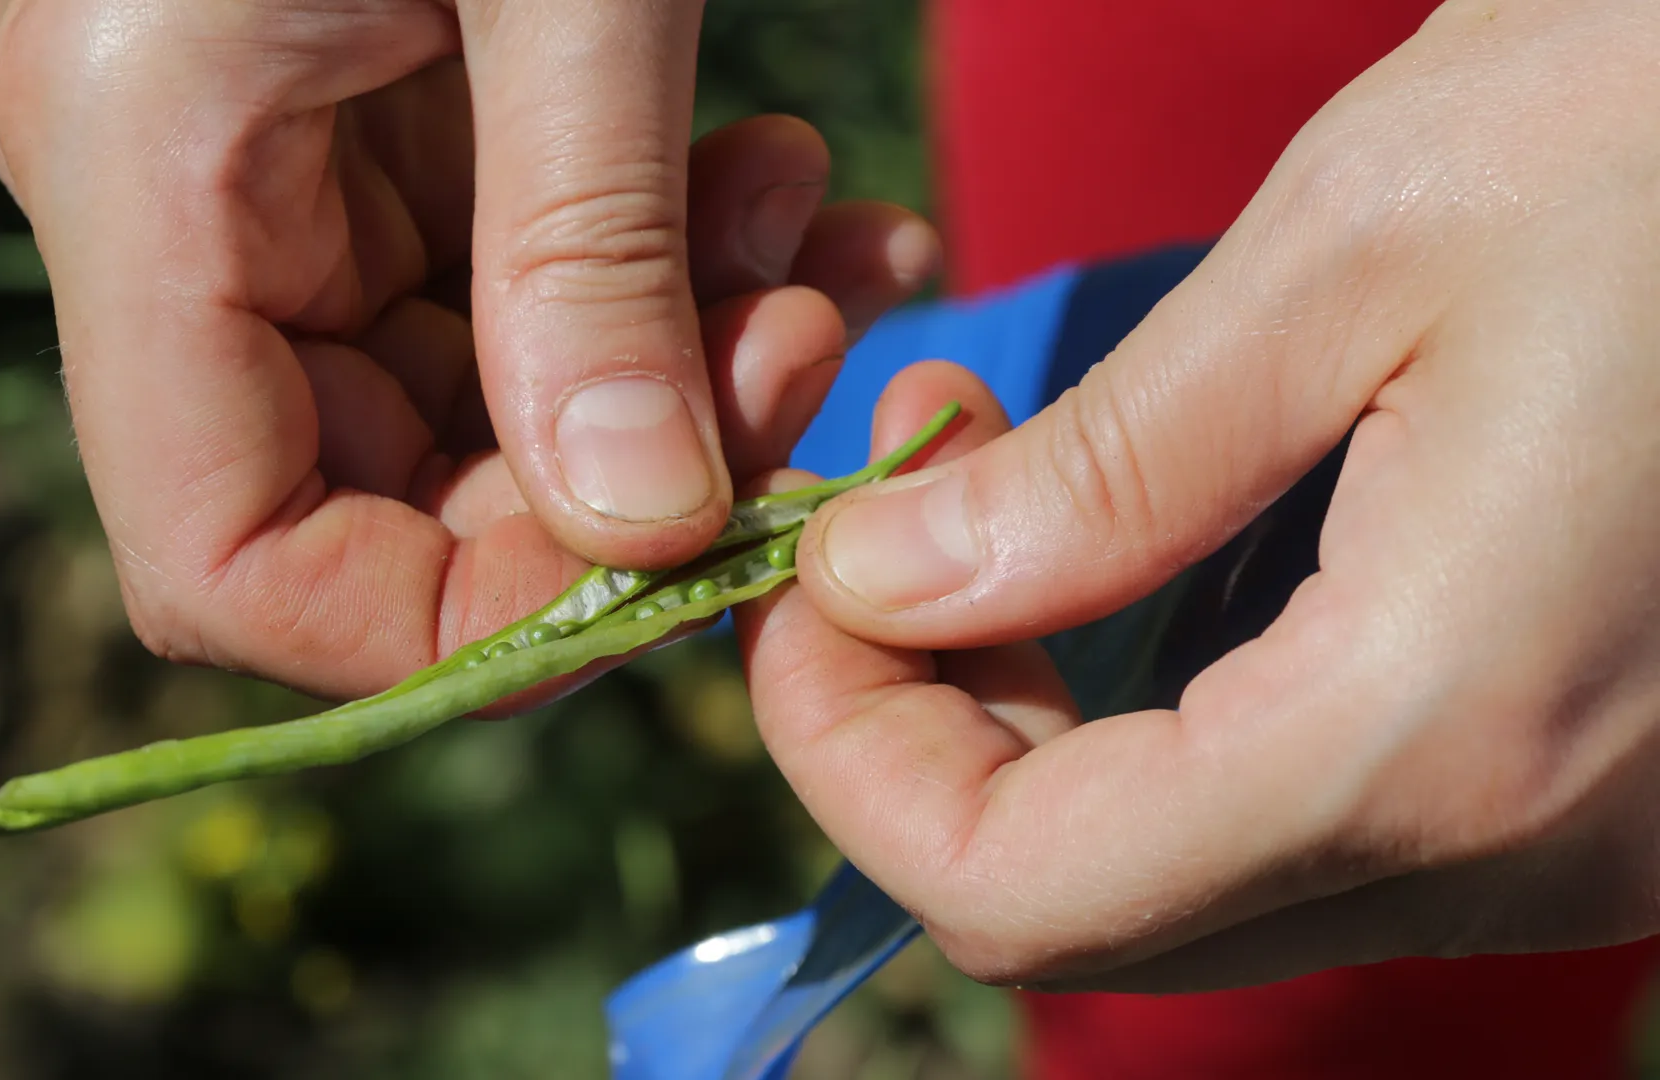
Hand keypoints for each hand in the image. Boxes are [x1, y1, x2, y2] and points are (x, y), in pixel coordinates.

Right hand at [0, 0, 938, 698]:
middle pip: (366, 494)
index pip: (217, 554)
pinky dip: (664, 278)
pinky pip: (511, 290)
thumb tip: (646, 534)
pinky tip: (797, 198)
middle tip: (810, 363)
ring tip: (831, 248)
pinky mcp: (364, 132)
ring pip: (468, 404)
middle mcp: (167, 197)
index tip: (662, 576)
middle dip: (615, 480)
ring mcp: (261, 167)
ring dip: (676, 371)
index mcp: (135, 160)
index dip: (435, 626)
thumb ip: (591, 254)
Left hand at [739, 0, 1659, 990]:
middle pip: (1094, 912)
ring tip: (990, 519)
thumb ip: (1088, 481)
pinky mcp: (1586, 782)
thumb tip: (877, 591)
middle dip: (929, 751)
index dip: (852, 766)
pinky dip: (1169, 725)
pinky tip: (1144, 559)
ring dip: (1041, 733)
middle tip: (874, 550)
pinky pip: (1306, 817)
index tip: (799, 599)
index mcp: (1431, 732)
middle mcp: (1520, 847)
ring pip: (1192, 877)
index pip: (1020, 890)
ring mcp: (1570, 839)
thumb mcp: (1342, 261)